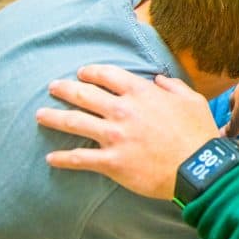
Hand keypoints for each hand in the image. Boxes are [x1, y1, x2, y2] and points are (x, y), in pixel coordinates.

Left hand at [35, 64, 218, 199]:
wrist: (197, 166)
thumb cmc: (198, 133)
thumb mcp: (192, 100)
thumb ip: (173, 86)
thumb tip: (158, 79)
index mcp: (141, 93)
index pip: (107, 75)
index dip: (92, 72)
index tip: (83, 73)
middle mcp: (122, 111)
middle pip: (84, 95)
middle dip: (65, 89)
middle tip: (53, 87)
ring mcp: (114, 136)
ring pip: (74, 123)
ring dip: (54, 118)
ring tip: (40, 115)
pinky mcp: (111, 162)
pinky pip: (80, 159)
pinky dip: (63, 159)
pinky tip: (51, 159)